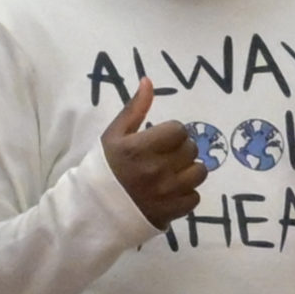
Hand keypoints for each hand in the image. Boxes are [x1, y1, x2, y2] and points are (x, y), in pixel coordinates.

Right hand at [101, 79, 207, 229]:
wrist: (95, 209)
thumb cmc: (105, 168)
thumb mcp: (114, 135)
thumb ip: (135, 109)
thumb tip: (148, 81)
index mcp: (141, 148)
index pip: (179, 131)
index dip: (173, 133)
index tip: (162, 140)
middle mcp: (157, 170)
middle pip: (191, 150)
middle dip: (182, 150)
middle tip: (167, 156)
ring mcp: (166, 193)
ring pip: (199, 172)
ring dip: (189, 170)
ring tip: (174, 173)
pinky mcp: (172, 212)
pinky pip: (195, 197)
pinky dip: (186, 194)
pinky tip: (172, 192)